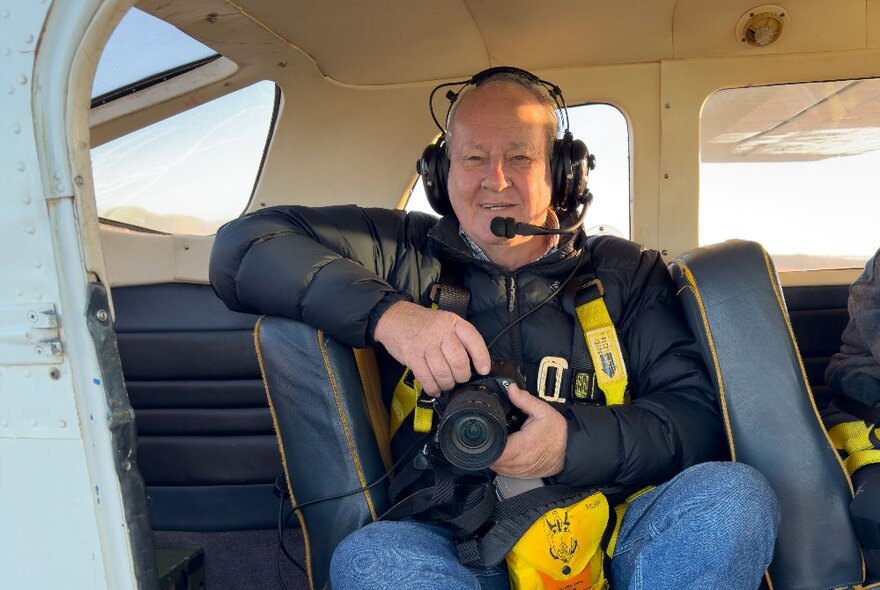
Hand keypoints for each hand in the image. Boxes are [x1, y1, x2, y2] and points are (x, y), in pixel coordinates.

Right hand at [373, 300, 490, 395]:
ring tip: (447, 384)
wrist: (395, 318)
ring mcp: (425, 345)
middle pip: (459, 361)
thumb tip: (474, 363)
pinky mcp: (412, 357)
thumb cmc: (424, 324)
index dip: (481, 357)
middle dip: (462, 376)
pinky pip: (426, 378)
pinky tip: (435, 389)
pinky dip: (432, 388)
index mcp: (453, 323)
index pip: (473, 340)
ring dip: (447, 384)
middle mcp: (440, 332)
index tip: (483, 370)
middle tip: (460, 378)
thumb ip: (458, 338)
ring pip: (443, 373)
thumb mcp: (445, 322)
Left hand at [491, 383, 567, 477]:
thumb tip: (510, 389)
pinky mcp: (521, 475)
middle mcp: (518, 462)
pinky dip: (500, 462)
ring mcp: (519, 471)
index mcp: (521, 447)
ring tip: (496, 441)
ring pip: (495, 466)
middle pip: (490, 459)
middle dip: (487, 446)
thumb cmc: (558, 434)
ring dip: (492, 455)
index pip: (493, 451)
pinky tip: (504, 451)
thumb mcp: (543, 411)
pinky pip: (502, 471)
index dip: (485, 442)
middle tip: (489, 433)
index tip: (485, 432)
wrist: (571, 450)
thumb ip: (524, 400)